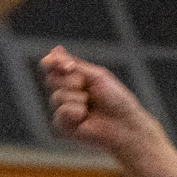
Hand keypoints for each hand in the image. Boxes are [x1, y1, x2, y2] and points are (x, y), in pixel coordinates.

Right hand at [43, 47, 161, 156]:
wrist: (126, 124)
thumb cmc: (116, 99)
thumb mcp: (96, 75)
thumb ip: (73, 64)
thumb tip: (54, 50)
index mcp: (73, 78)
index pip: (51, 66)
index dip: (53, 63)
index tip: (66, 65)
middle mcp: (66, 93)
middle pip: (51, 79)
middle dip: (71, 81)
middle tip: (88, 88)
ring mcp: (63, 110)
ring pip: (57, 96)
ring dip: (77, 98)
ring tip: (90, 105)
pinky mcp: (63, 126)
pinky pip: (60, 113)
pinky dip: (75, 112)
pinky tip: (85, 117)